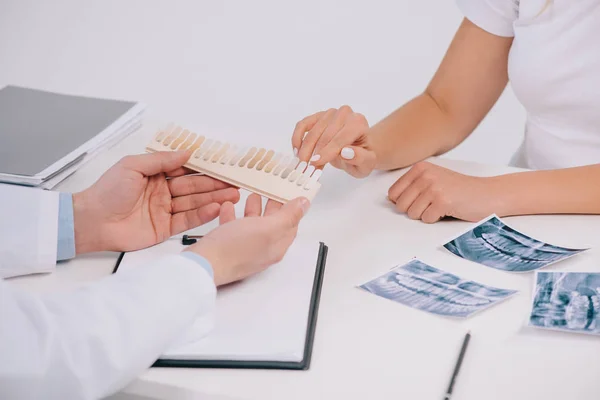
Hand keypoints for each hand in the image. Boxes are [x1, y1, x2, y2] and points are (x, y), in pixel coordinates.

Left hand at [73, 151, 239, 252]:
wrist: (93, 221)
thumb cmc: (108, 191)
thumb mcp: (134, 166)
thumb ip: (162, 160)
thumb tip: (187, 152)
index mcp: (155, 175)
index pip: (185, 170)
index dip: (204, 168)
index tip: (222, 165)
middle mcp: (163, 192)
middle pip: (194, 187)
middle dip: (215, 185)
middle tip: (235, 182)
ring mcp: (165, 211)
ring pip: (194, 203)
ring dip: (214, 199)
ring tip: (233, 195)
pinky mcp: (165, 229)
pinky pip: (187, 221)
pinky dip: (202, 215)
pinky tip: (216, 209)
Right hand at [185, 194, 309, 285]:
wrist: (203, 265)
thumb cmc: (234, 249)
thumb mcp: (267, 228)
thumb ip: (288, 216)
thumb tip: (304, 205)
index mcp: (276, 246)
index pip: (290, 224)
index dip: (293, 207)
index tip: (292, 191)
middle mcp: (261, 249)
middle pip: (272, 224)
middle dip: (274, 206)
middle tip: (273, 190)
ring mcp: (243, 249)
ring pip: (252, 226)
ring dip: (253, 209)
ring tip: (252, 195)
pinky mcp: (226, 247)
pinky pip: (232, 228)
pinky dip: (232, 216)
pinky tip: (227, 206)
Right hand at [291, 105, 376, 177]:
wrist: (356, 148)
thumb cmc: (361, 157)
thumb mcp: (366, 164)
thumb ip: (360, 158)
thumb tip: (346, 152)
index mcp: (359, 123)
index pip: (341, 138)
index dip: (327, 151)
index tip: (315, 163)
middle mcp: (345, 114)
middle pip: (325, 134)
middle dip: (314, 152)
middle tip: (305, 167)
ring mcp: (330, 113)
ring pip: (312, 130)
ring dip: (305, 148)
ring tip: (302, 163)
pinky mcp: (318, 116)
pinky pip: (303, 124)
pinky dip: (297, 137)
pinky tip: (296, 150)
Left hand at [388, 161, 500, 222]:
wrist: (488, 193)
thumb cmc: (460, 190)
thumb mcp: (433, 180)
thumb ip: (412, 186)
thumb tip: (390, 200)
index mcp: (420, 168)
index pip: (393, 193)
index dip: (405, 202)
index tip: (421, 200)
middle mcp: (425, 175)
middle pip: (401, 205)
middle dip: (415, 210)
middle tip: (433, 204)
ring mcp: (434, 187)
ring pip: (412, 214)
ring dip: (427, 215)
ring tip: (442, 206)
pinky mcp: (443, 201)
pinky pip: (426, 219)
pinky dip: (437, 219)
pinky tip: (449, 209)